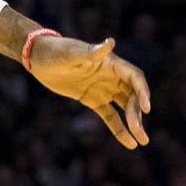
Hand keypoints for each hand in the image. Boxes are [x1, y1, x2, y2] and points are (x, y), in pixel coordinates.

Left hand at [26, 33, 150, 148]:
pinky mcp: (93, 100)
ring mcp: (104, 89)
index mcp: (111, 63)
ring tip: (143, 141)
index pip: (134, 78)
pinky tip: (129, 143)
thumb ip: (91, 52)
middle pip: (132, 95)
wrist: (39, 58)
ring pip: (125, 108)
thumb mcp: (72, 53)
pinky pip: (110, 116)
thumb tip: (111, 42)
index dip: (142, 92)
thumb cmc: (56, 51)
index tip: (146, 109)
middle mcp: (112, 76)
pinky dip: (119, 129)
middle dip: (136, 112)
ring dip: (134, 123)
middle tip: (138, 130)